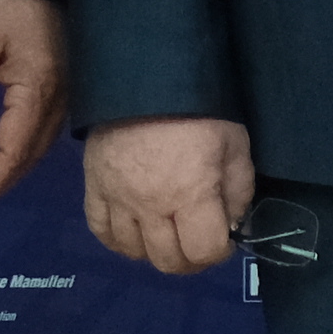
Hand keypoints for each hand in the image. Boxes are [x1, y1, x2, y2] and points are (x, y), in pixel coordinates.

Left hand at [0, 0, 68, 216]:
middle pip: (32, 154)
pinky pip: (50, 124)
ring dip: (17, 166)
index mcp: (38, 92)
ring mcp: (69, 86)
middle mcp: (60, 96)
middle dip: (4, 182)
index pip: (12, 153)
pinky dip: (30, 145)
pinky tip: (16, 145)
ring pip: (43, 142)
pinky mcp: (68, 74)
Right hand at [81, 116, 256, 276]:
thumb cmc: (199, 108)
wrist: (146, 73)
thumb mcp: (235, 143)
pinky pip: (100, 230)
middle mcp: (152, 206)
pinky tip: (133, 228)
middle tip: (196, 237)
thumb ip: (238, 189)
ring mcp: (118, 198)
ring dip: (155, 249)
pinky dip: (118, 238)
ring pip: (134, 252)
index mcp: (191, 194)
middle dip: (191, 258)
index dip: (220, 251)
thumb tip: (232, 223)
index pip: (205, 252)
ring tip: (166, 231)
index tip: (224, 237)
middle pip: (169, 261)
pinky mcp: (93, 185)